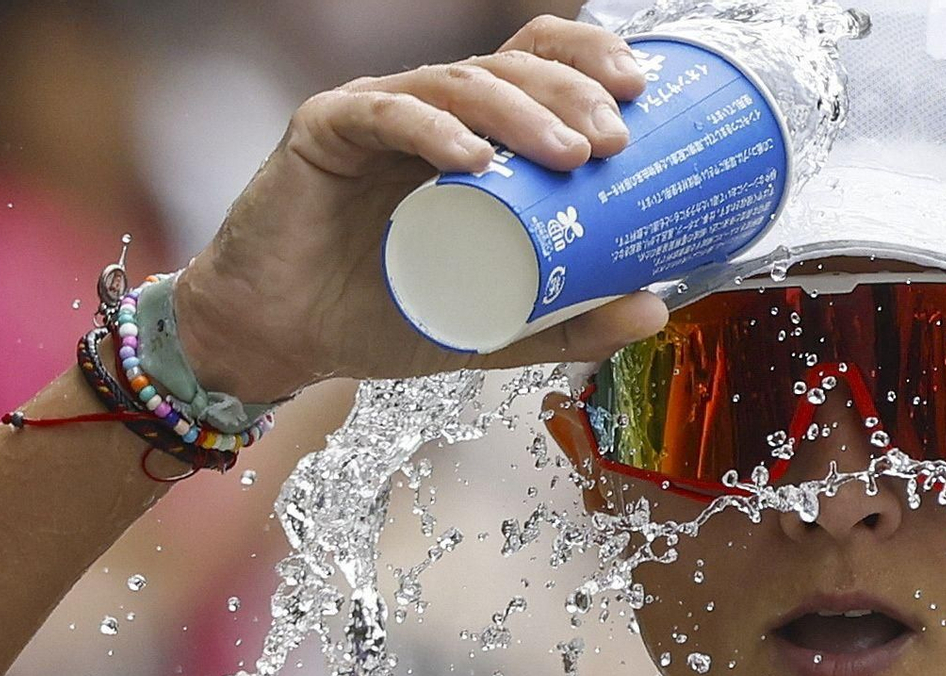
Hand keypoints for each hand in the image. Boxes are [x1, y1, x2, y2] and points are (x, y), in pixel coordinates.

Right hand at [172, 15, 668, 401]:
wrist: (289, 341)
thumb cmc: (388, 316)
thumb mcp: (501, 326)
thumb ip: (572, 320)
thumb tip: (656, 310)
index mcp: (476, 135)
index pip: (538, 68)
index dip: (589, 64)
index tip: (641, 94)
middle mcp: (432, 111)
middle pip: (510, 67)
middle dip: (572, 93)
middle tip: (615, 137)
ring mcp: (377, 114)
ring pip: (458, 85)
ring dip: (520, 112)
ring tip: (568, 153)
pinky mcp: (324, 132)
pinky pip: (383, 113)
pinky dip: (432, 130)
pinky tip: (472, 156)